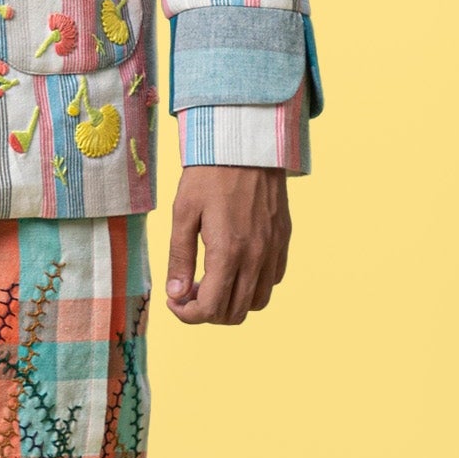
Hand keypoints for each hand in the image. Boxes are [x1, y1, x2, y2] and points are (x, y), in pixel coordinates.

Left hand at [165, 167, 291, 324]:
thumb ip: (180, 257)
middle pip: (235, 313)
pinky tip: (234, 266)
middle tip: (189, 291)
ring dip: (232, 302)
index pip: (211, 308)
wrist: (245, 143)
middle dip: (207, 312)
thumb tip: (177, 294)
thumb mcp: (183, 212)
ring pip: (258, 302)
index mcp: (228, 251)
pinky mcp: (283, 239)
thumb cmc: (208, 174)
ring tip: (211, 281)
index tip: (175, 301)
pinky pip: (273, 279)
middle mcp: (256, 256)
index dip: (188, 315)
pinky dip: (253, 285)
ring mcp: (274, 249)